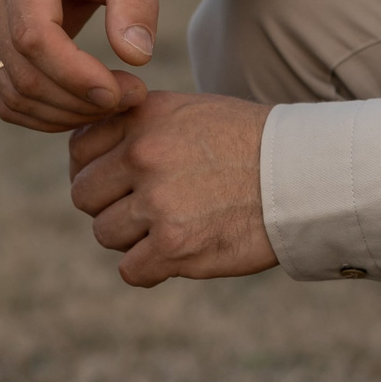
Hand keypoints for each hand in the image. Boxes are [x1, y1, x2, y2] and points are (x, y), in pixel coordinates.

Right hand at [0, 0, 160, 131]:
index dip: (75, 75)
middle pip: (21, 72)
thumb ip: (137, 0)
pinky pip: (8, 94)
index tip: (123, 92)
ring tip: (116, 103)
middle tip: (134, 98)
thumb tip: (136, 56)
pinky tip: (88, 106)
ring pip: (12, 91)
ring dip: (64, 113)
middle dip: (79, 100)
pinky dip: (45, 114)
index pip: (34, 37)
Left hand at [69, 91, 275, 286]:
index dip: (95, 169)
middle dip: (110, 205)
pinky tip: (175, 255)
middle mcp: (143, 154)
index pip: (78, 149)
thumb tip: (84, 157)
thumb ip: (136, 126)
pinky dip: (149, 269)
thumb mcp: (187, 111)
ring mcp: (157, 200)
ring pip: (104, 233)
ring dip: (131, 239)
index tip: (118, 180)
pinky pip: (130, 270)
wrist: (302, 174)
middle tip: (145, 209)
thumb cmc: (247, 143)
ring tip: (167, 229)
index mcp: (143, 116)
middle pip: (84, 195)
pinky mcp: (174, 245)